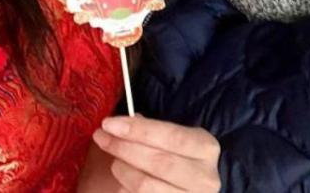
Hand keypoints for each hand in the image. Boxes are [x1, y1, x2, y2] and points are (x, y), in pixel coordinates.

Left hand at [92, 116, 219, 192]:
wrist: (189, 187)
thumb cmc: (178, 158)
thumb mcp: (173, 141)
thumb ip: (151, 131)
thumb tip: (119, 125)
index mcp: (207, 148)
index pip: (172, 136)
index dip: (139, 130)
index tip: (109, 123)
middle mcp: (205, 177)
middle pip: (159, 162)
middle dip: (125, 148)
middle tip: (102, 138)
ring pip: (146, 186)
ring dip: (123, 170)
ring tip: (114, 162)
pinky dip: (125, 189)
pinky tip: (122, 183)